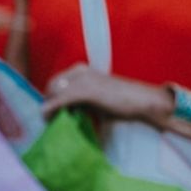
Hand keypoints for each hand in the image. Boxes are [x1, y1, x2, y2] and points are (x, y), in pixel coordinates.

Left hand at [42, 63, 171, 120]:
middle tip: (51, 117)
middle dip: (49, 100)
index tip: (53, 110)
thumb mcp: (97, 97)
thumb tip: (67, 109)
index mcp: (84, 70)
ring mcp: (84, 80)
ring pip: (54, 91)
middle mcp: (82, 71)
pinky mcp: (86, 91)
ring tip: (51, 121)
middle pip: (53, 84)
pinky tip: (49, 118)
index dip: (52, 95)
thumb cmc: (122, 101)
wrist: (141, 101)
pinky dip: (51, 110)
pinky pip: (61, 100)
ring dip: (49, 106)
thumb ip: (82, 99)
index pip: (58, 80)